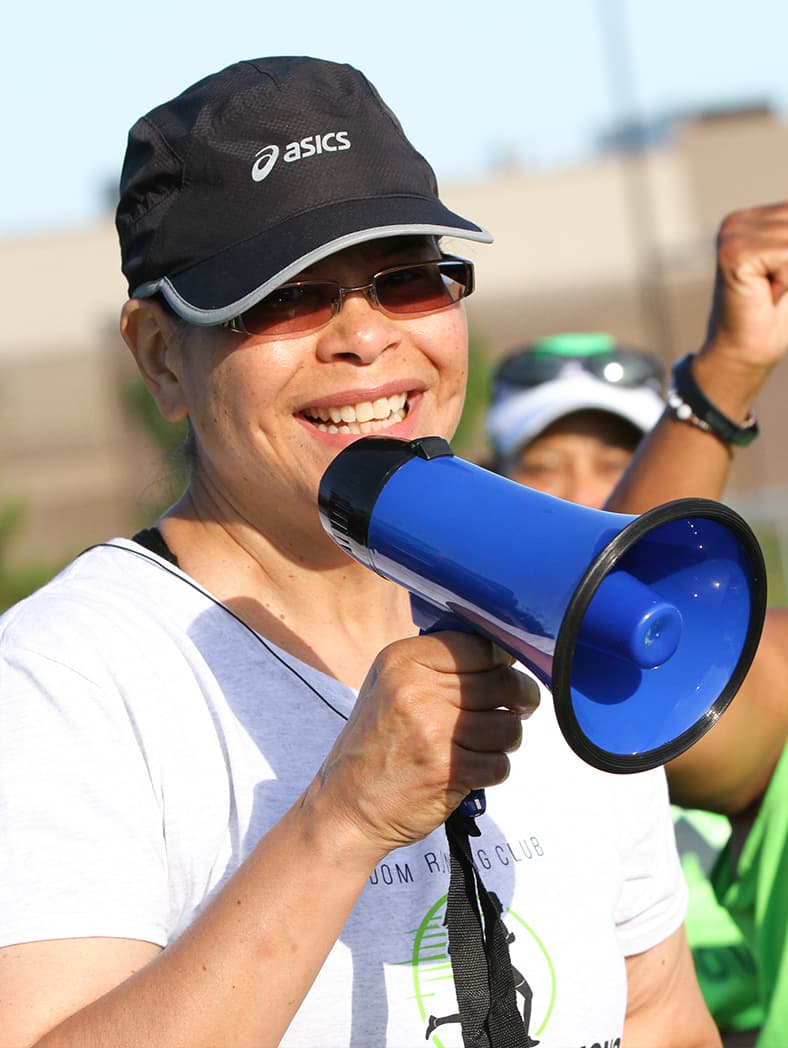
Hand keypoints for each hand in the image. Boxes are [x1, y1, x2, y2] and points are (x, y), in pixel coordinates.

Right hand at [311, 632, 539, 860]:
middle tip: (519, 707)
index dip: (502, 661)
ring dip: (507, 739)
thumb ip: (436, 667)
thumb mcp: (389, 686)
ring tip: (485, 744)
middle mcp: (416, 689)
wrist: (346, 806)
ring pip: (509, 725)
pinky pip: (500, 763)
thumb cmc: (374, 746)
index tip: (506, 673)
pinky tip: (471, 769)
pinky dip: (494, 770)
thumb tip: (500, 655)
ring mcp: (433, 730)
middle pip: (504, 682)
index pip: (479, 645)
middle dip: (521, 698)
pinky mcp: (448, 770)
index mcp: (402, 661)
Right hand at [703, 201, 787, 370]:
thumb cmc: (776, 315)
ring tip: (770, 292)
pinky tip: (765, 293)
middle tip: (776, 289)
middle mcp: (738, 221)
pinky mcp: (732, 252)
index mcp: (754, 219)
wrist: (745, 354)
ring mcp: (731, 234)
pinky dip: (787, 280)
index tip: (781, 281)